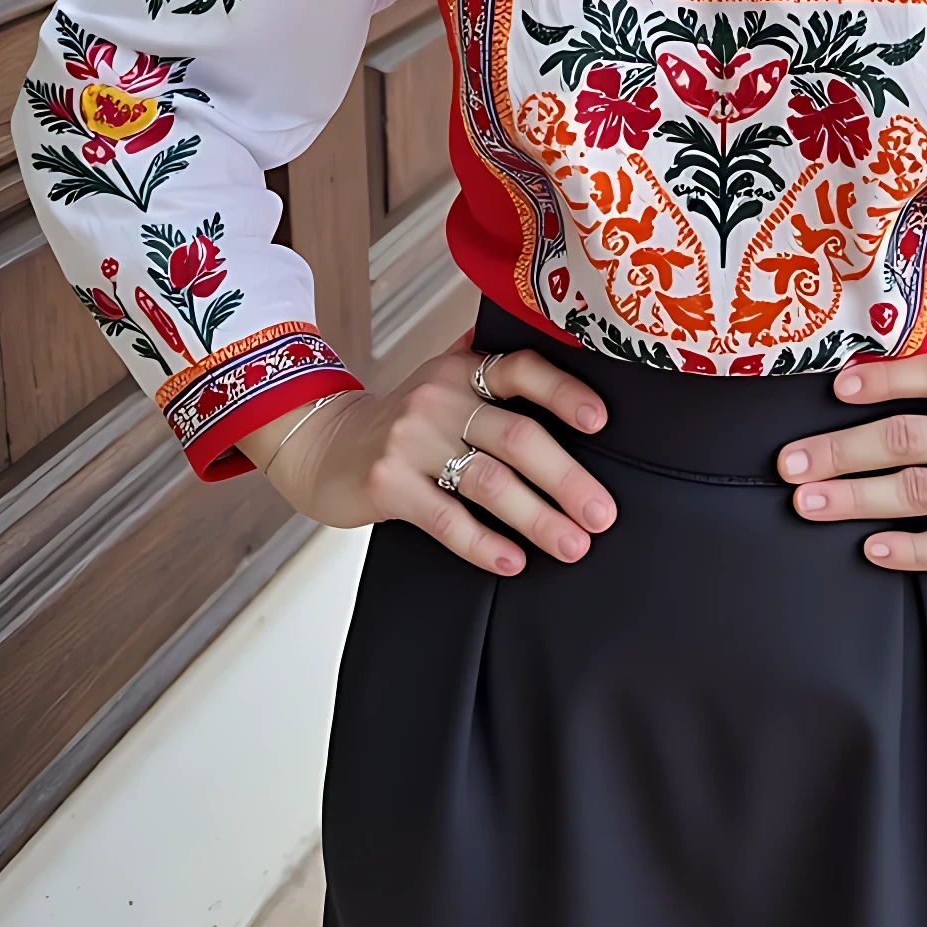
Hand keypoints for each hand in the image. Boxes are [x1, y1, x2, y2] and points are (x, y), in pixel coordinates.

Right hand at [244, 335, 617, 579]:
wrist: (325, 445)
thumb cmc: (405, 421)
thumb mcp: (445, 381)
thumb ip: (495, 371)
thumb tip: (577, 365)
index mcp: (464, 369)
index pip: (522, 369)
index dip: (564, 392)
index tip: (601, 422)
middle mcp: (439, 398)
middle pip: (516, 436)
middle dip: (566, 479)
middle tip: (602, 514)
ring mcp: (410, 440)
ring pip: (488, 481)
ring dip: (537, 518)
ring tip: (572, 545)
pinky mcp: (388, 484)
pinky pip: (446, 519)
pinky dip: (483, 543)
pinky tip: (513, 561)